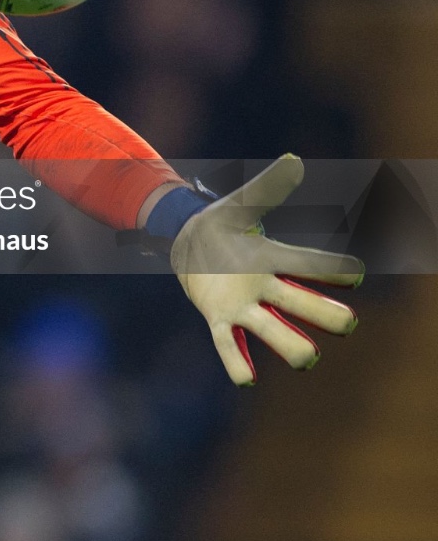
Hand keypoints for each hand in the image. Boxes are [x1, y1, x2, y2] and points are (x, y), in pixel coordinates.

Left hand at [170, 155, 361, 385]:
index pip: (313, 266)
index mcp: (276, 259)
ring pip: (274, 331)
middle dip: (327, 315)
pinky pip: (229, 346)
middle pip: (304, 306)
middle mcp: (267, 287)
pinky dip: (238, 363)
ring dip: (291, 345)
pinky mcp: (218, 318)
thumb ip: (268, 186)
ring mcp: (244, 306)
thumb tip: (295, 161)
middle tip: (346, 323)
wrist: (188, 243)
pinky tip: (247, 380)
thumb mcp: (242, 203)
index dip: (335, 272)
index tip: (353, 274)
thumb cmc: (223, 224)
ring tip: (308, 358)